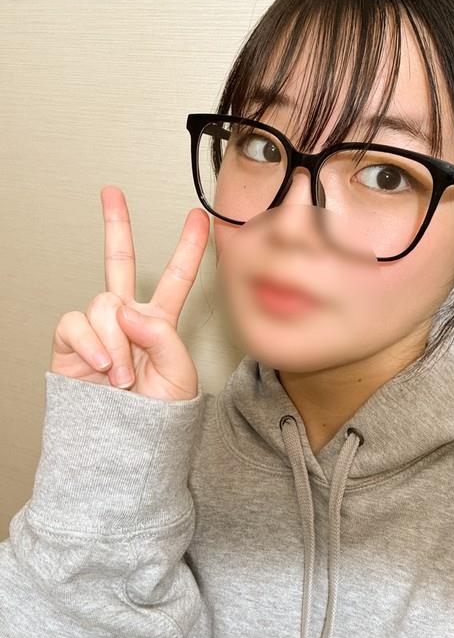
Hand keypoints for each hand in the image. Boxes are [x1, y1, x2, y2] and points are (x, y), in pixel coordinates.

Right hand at [49, 185, 208, 400]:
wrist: (127, 444)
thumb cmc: (156, 414)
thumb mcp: (178, 374)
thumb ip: (162, 336)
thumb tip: (127, 309)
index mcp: (160, 322)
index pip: (177, 278)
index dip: (189, 248)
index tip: (200, 218)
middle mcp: (127, 318)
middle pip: (119, 263)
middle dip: (116, 227)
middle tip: (112, 193)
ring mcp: (98, 329)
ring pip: (103, 305)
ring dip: (118, 343)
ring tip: (125, 375)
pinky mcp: (71, 343)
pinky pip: (76, 324)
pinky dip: (94, 346)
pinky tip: (105, 367)